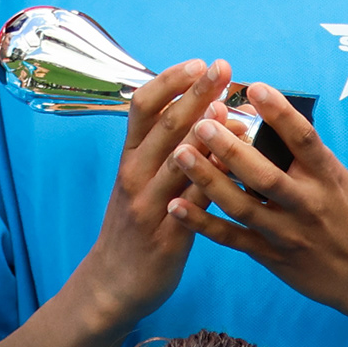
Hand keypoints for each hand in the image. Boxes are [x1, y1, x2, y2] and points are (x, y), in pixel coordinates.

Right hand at [65, 59, 227, 339]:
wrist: (112, 284)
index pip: (143, 107)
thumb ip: (164, 151)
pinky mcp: (166, 237)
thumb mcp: (139, 183)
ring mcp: (148, 206)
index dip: (170, 81)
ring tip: (232, 110)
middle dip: (195, 93)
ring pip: (178, 161)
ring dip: (206, 133)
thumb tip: (204, 111)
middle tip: (223, 68)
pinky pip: (193, 205)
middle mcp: (135, 176)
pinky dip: (212, 183)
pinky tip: (235, 168)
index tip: (199, 62)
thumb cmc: (136, 227)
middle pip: (164, 126)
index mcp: (130, 159)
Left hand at [173, 84, 347, 325]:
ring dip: (207, 179)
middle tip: (201, 120)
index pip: (304, 139)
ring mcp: (288, 233)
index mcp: (329, 178)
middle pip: (264, 173)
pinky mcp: (273, 257)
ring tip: (180, 153)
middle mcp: (308, 204)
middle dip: (230, 147)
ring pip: (241, 205)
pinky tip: (176, 205)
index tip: (254, 87)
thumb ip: (309, 159)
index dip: (279, 112)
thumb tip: (273, 121)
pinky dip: (203, 223)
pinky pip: (232, 239)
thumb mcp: (342, 183)